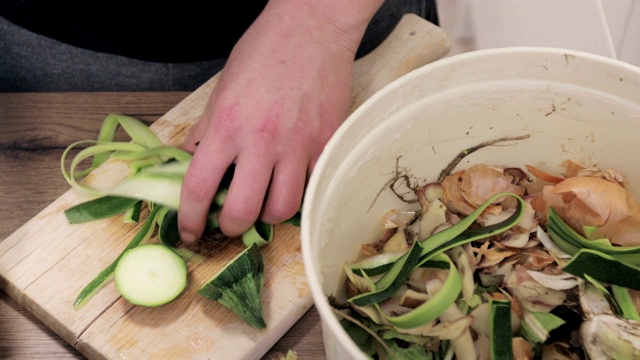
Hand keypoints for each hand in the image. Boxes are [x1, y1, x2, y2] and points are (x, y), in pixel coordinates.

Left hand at [178, 0, 382, 241]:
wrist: (313, 28)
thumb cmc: (264, 52)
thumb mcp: (222, 89)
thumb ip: (207, 130)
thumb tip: (191, 161)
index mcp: (228, 125)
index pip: (198, 186)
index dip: (189, 218)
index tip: (189, 231)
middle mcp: (262, 141)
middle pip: (242, 211)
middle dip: (229, 227)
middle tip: (228, 221)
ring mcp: (299, 145)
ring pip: (282, 209)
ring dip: (266, 215)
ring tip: (262, 202)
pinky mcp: (326, 144)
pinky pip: (311, 186)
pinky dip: (298, 192)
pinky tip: (291, 182)